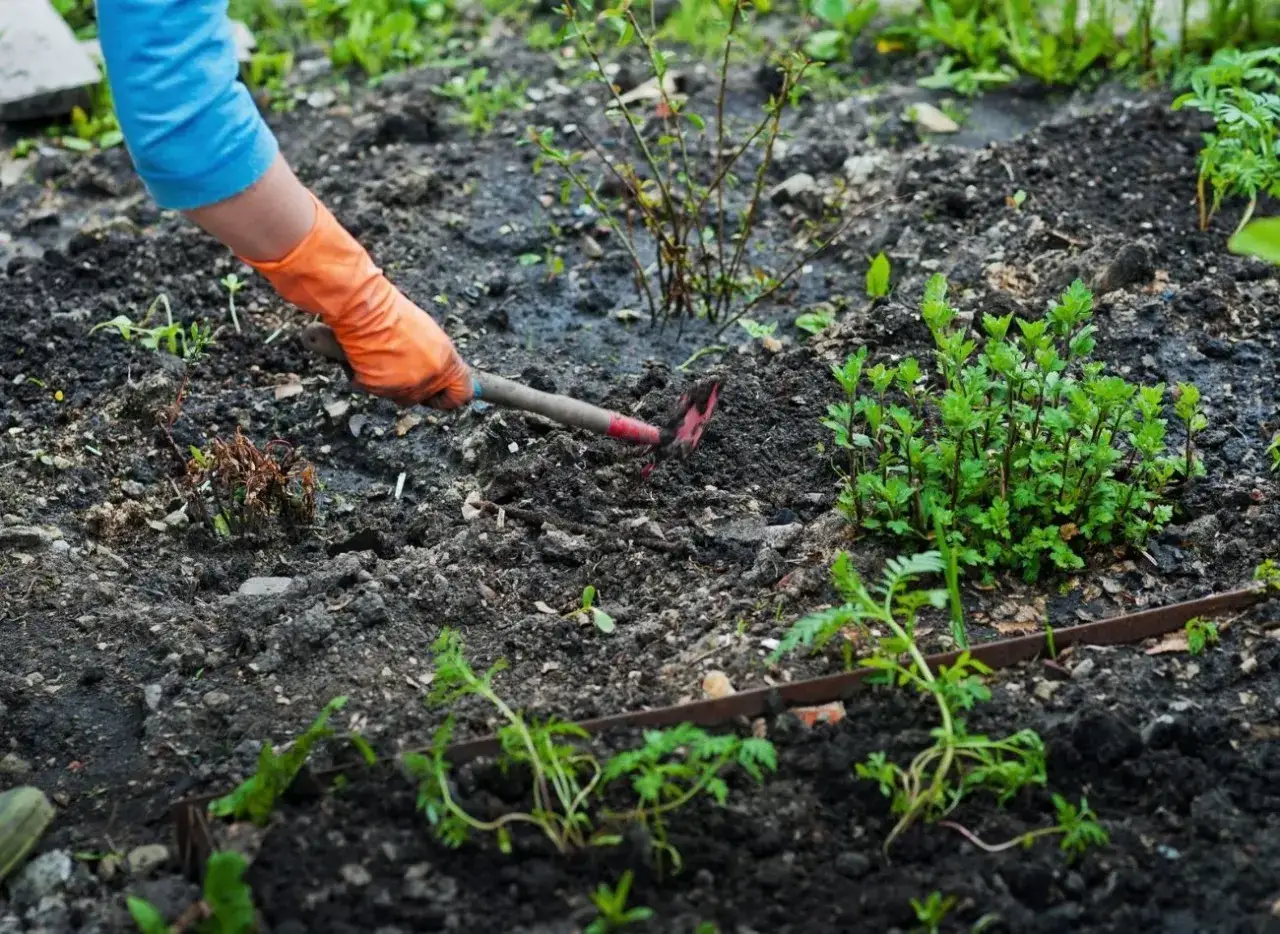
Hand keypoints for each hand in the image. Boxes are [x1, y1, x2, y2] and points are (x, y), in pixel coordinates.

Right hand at [243, 194, 472, 408]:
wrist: (366, 311)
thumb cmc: (394, 314)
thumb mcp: (429, 335)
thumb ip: (437, 358)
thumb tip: (439, 371)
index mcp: (446, 362)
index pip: (461, 393)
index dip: (451, 396)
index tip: (443, 395)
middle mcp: (429, 377)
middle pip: (427, 398)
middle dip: (417, 388)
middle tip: (404, 370)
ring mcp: (405, 386)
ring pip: (402, 397)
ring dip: (394, 384)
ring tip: (385, 358)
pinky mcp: (380, 388)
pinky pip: (378, 391)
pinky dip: (371, 379)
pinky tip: (369, 360)